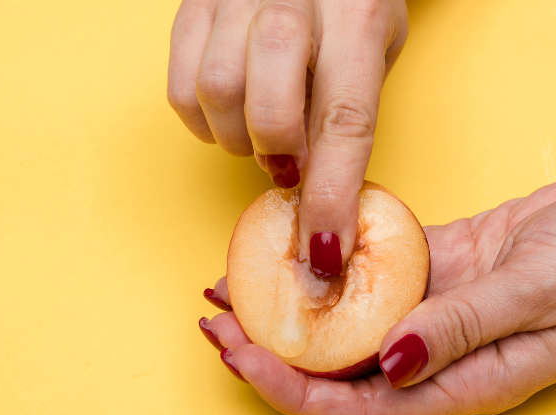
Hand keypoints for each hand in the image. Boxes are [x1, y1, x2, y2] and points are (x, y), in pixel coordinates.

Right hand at [168, 0, 408, 272]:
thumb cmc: (350, 5)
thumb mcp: (375, 49)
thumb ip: (345, 111)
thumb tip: (316, 196)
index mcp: (356, 14)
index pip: (343, 120)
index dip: (331, 195)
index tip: (324, 249)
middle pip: (268, 107)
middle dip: (278, 154)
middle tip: (291, 160)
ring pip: (215, 96)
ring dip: (240, 138)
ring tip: (264, 129)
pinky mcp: (192, 3)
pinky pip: (181, 88)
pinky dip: (204, 121)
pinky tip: (232, 110)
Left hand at [202, 155, 555, 414]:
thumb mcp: (543, 291)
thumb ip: (465, 327)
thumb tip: (389, 362)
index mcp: (471, 382)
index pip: (362, 407)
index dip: (294, 390)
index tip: (240, 358)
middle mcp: (446, 355)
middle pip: (343, 371)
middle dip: (274, 353)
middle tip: (217, 321)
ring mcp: (443, 313)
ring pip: (352, 322)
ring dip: (295, 307)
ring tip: (236, 283)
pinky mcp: (446, 268)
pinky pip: (379, 272)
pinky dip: (336, 264)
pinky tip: (298, 248)